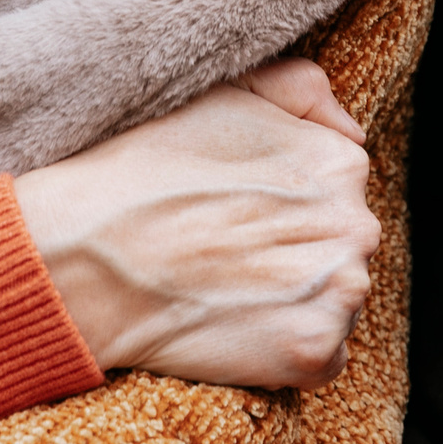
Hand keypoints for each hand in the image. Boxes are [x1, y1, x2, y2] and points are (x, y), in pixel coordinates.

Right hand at [12, 61, 378, 390]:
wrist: (87, 253)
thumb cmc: (144, 166)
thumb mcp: (221, 94)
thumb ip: (299, 88)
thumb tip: (351, 129)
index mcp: (339, 163)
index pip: (337, 192)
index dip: (283, 203)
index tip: (236, 211)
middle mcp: (355, 226)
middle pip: (340, 247)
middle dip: (296, 251)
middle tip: (227, 252)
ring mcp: (338, 293)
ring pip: (335, 299)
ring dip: (295, 299)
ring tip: (227, 286)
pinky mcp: (312, 352)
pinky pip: (325, 355)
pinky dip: (289, 347)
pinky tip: (237, 323)